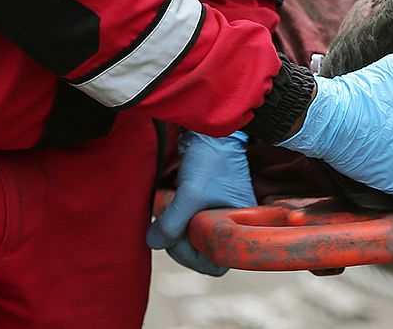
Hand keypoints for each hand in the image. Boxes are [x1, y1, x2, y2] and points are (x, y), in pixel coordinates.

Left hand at [146, 131, 256, 275]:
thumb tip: (152, 242)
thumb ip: (171, 224)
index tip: (178, 238)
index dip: (191, 255)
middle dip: (178, 238)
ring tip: (169, 202)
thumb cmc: (209, 160)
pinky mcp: (205, 200)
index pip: (213, 263)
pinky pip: (187, 219)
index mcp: (239, 225)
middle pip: (199, 250)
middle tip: (168, 216)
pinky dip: (174, 213)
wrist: (211, 131)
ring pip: (190, 235)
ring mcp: (217, 211)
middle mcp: (231, 222)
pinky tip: (169, 198)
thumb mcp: (189, 195)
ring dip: (174, 224)